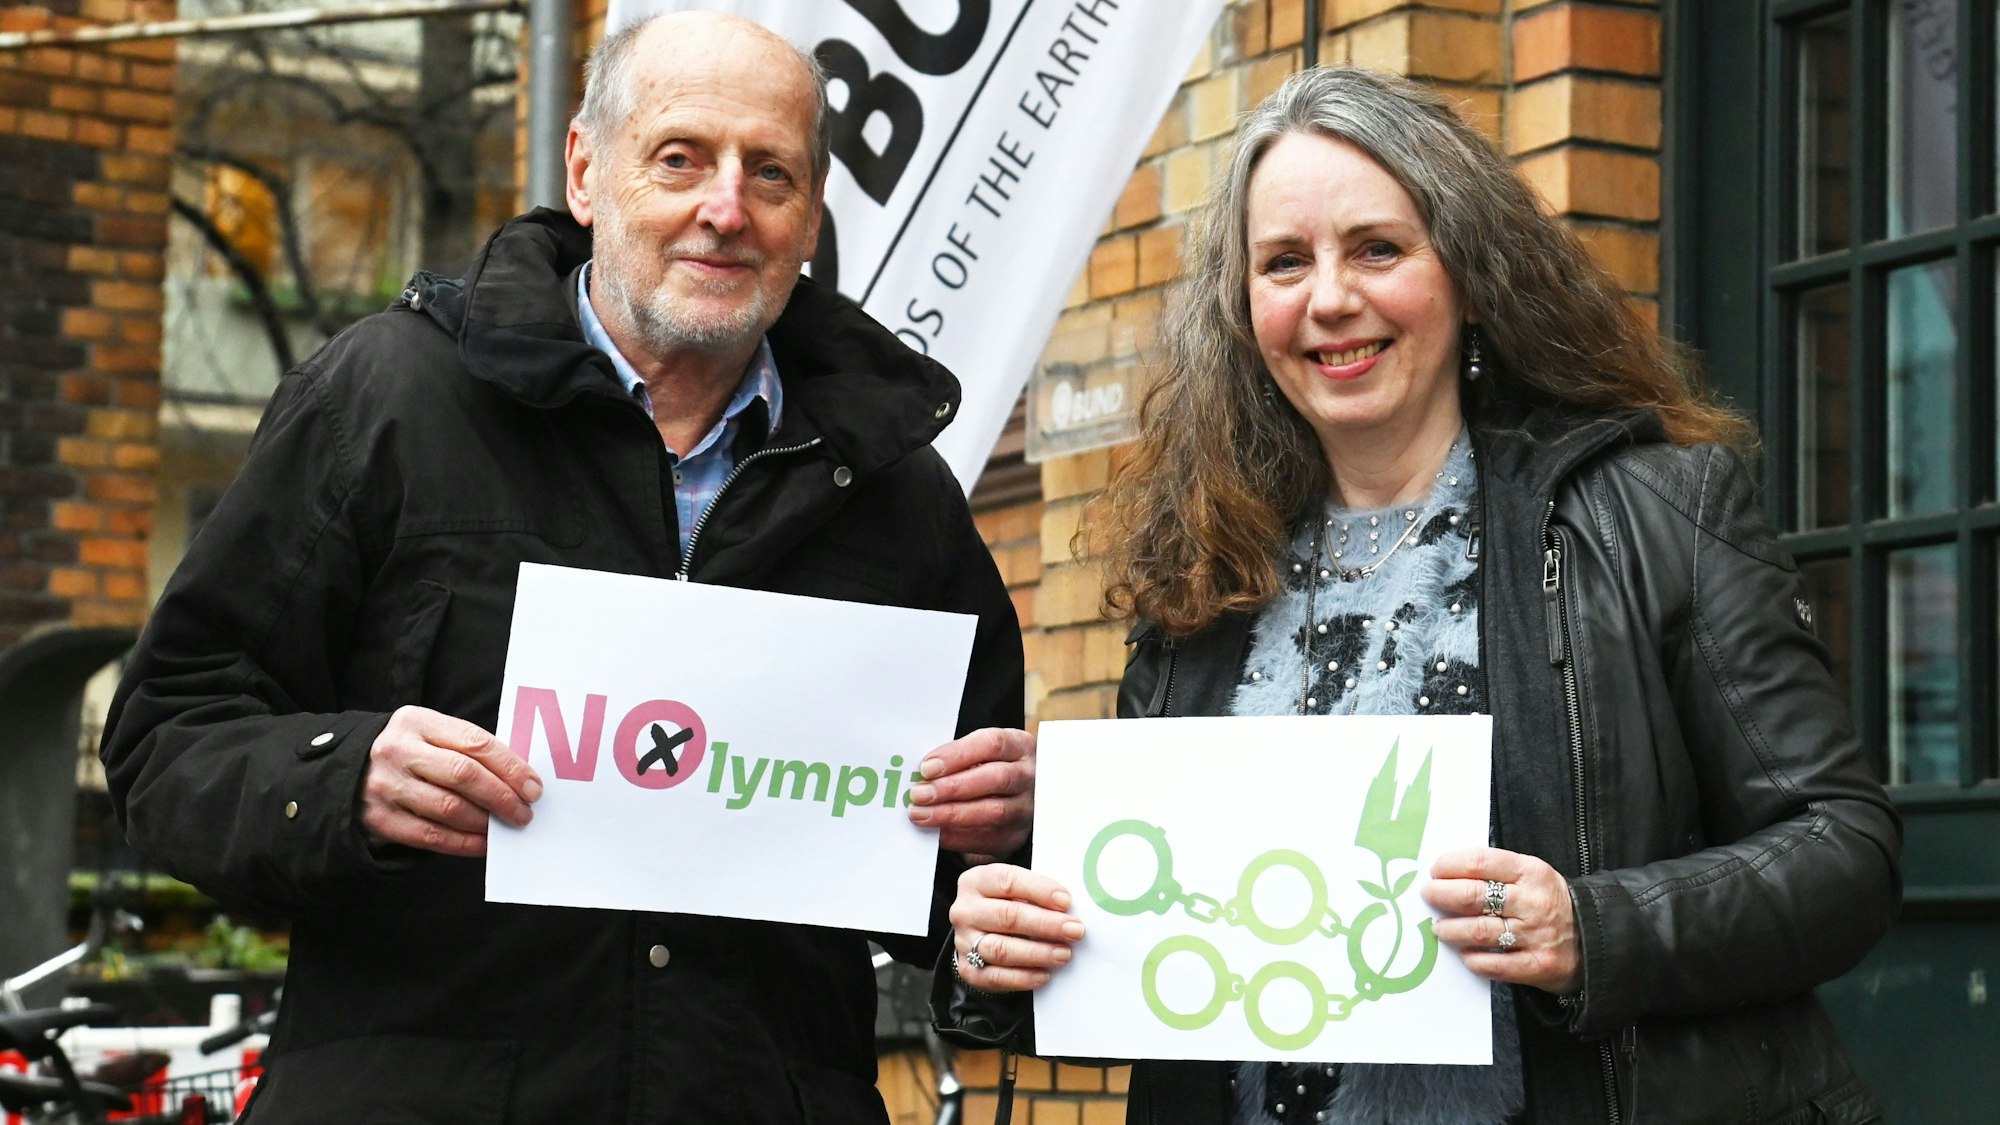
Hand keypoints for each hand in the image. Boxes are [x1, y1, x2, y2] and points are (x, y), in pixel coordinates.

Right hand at [359, 706, 542, 856]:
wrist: (345, 772)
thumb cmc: (408, 753)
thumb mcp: (429, 735)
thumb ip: (467, 749)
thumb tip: (520, 779)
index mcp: (417, 722)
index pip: (475, 742)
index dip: (511, 766)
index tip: (534, 787)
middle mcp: (398, 751)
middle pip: (464, 775)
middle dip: (502, 796)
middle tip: (524, 812)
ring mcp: (386, 786)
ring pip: (448, 808)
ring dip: (485, 822)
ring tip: (505, 827)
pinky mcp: (380, 819)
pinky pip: (430, 836)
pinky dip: (463, 843)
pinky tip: (482, 844)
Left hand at [907, 727, 1033, 860]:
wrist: (1014, 801)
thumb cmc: (989, 769)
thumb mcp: (982, 754)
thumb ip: (957, 758)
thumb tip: (920, 772)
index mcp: (1019, 746)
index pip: (992, 744)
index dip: (957, 755)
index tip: (927, 767)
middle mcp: (1028, 776)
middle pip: (995, 778)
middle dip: (952, 787)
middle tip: (919, 794)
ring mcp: (1025, 808)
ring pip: (993, 812)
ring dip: (951, 814)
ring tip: (921, 814)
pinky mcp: (1015, 836)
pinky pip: (987, 839)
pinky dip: (956, 836)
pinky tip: (934, 832)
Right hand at [949, 863, 1082, 992]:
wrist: (980, 935)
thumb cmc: (1006, 906)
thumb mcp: (1016, 890)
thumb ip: (1037, 893)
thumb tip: (1069, 908)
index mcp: (976, 882)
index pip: (1007, 880)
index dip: (1039, 890)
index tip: (1066, 901)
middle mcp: (966, 911)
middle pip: (1007, 916)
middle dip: (1045, 924)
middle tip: (1074, 930)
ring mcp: (964, 942)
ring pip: (1001, 949)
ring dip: (1037, 953)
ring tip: (1064, 954)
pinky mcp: (969, 970)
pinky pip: (996, 976)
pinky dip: (1023, 977)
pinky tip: (1044, 974)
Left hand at [1422, 847, 1581, 994]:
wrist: (1598, 939)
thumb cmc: (1552, 903)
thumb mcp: (1533, 876)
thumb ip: (1499, 872)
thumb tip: (1450, 872)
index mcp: (1531, 872)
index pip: (1482, 862)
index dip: (1451, 865)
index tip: (1435, 870)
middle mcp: (1533, 902)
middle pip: (1474, 895)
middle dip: (1443, 894)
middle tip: (1428, 895)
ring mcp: (1536, 935)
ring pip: (1480, 930)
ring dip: (1451, 929)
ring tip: (1439, 927)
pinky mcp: (1538, 966)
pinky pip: (1496, 964)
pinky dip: (1474, 959)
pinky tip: (1464, 955)